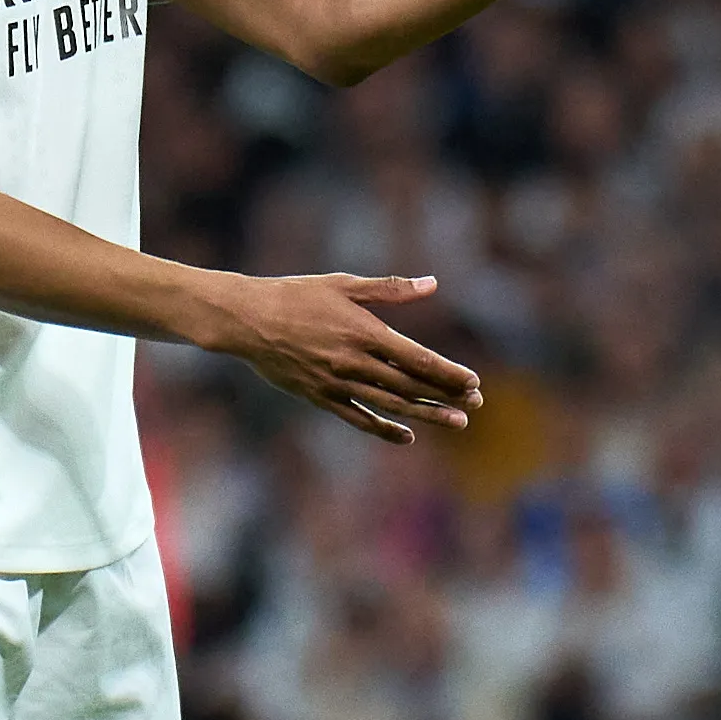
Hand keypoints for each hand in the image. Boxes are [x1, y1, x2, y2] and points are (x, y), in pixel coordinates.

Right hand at [206, 272, 483, 446]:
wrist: (246, 320)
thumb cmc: (295, 295)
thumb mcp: (343, 284)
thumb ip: (390, 288)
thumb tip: (433, 284)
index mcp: (364, 332)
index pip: (417, 359)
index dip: (447, 372)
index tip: (473, 381)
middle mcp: (353, 362)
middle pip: (409, 385)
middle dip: (445, 395)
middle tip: (475, 404)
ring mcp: (336, 383)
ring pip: (389, 404)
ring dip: (425, 414)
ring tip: (456, 423)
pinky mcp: (319, 396)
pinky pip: (357, 417)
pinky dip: (383, 428)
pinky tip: (406, 435)